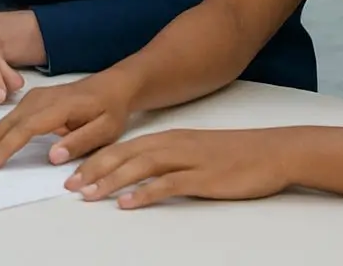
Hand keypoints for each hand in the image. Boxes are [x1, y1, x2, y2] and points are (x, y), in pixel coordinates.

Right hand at [0, 74, 130, 168]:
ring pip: (9, 117)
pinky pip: (12, 115)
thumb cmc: (110, 110)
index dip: (8, 145)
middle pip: (13, 121)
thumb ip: (80, 141)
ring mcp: (37, 97)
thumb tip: (53, 156)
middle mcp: (43, 99)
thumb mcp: (106, 129)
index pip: (28, 127)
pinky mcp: (34, 99)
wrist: (113, 86)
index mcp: (60, 107)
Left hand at [61, 128, 292, 206]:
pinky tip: (127, 203)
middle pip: (124, 155)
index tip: (72, 172)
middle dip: (94, 169)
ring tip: (88, 194)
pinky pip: (167, 184)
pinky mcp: (203, 177)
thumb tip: (140, 174)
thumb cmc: (235, 155)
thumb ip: (169, 159)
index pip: (123, 147)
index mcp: (169, 138)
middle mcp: (173, 145)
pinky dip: (144, 193)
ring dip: (111, 180)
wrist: (273, 152)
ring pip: (140, 167)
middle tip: (69, 185)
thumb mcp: (195, 152)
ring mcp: (188, 160)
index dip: (95, 159)